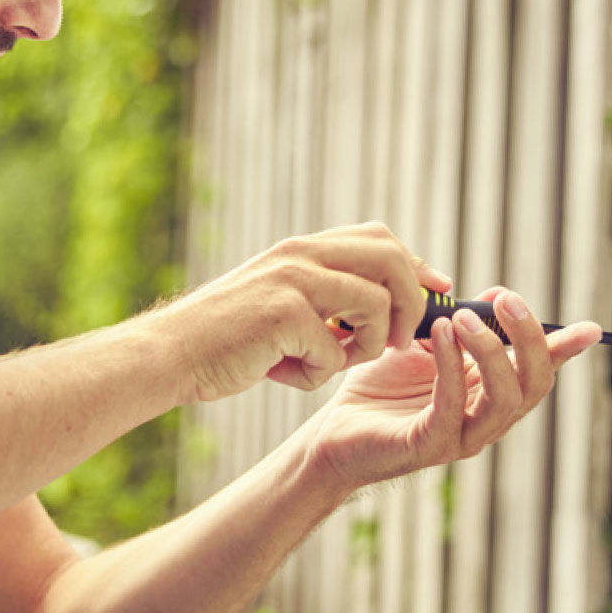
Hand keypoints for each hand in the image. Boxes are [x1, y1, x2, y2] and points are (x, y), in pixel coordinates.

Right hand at [165, 222, 452, 402]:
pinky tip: (283, 374)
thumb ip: (325, 296)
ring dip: (364, 346)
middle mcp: (301, 255)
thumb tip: (379, 308)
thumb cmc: (229, 338)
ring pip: (374, 304)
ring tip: (329, 363)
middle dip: (410, 303)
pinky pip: (334, 349)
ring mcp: (293, 280)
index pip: (379, 238)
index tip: (439, 287)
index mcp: (303, 249)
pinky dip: (318, 373)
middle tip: (399, 341)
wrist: (171, 354)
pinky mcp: (283, 313)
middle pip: (391, 260)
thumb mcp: (282, 302)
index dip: (416, 263)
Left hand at [303, 289, 601, 490]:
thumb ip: (461, 323)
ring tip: (463, 317)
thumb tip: (498, 293)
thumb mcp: (425, 342)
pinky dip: (450, 366)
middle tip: (506, 300)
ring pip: (503, 401)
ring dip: (490, 352)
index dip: (564, 349)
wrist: (333, 431)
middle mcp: (485, 418)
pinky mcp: (429, 446)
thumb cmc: (380, 387)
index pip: (538, 370)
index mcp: (489, 392)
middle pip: (532, 385)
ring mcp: (461, 437)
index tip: (590, 328)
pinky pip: (452, 407)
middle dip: (528, 339)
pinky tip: (439, 334)